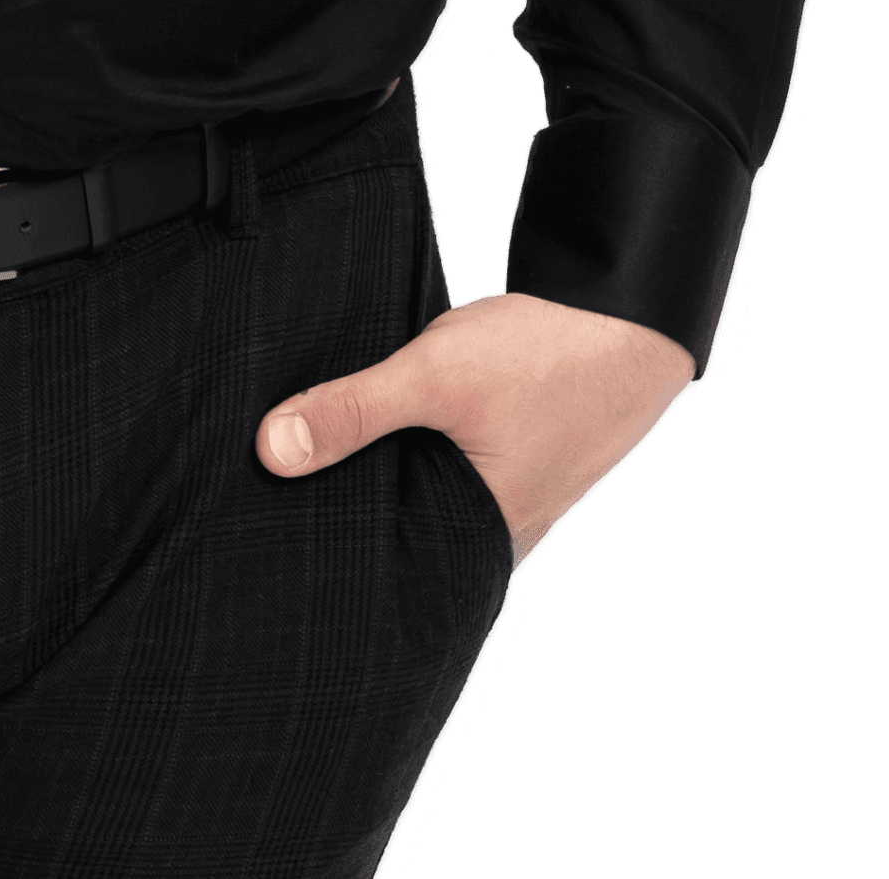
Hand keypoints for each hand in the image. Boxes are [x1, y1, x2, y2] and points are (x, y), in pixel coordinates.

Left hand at [255, 288, 695, 561]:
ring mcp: (504, 493)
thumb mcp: (435, 377)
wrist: (621, 314)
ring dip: (379, 471)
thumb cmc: (543, 357)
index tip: (268, 544)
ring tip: (303, 461)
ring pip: (420, 493)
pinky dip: (409, 446)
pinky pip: (441, 464)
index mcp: (484, 545)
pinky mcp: (504, 453)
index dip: (332, 558)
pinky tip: (369, 422)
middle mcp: (496, 533)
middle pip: (401, 533)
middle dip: (346, 513)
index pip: (389, 574)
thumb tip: (270, 451)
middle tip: (267, 502)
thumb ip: (355, 411)